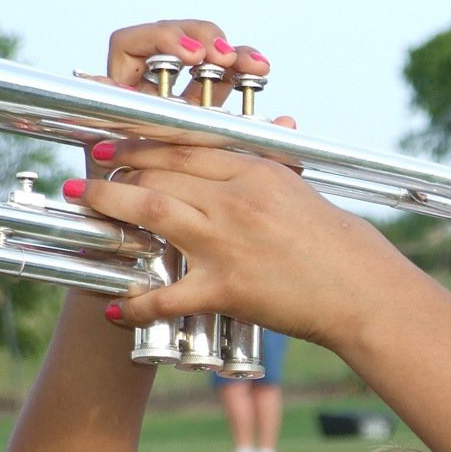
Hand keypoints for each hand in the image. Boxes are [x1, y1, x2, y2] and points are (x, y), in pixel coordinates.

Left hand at [63, 20, 407, 349]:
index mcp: (257, 172)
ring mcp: (229, 243)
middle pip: (160, 173)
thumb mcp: (300, 192)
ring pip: (151, 212)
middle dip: (118, 172)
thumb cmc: (341, 246)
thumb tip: (233, 164)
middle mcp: (237, 200)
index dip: (142, 143)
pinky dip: (137, 303)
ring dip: (110, 206)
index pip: (185, 146)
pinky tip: (116, 308)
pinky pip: (168, 294)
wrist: (364, 291)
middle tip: (94, 178)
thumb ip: (263, 174)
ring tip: (86, 204)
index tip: (116, 144)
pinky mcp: (227, 289)